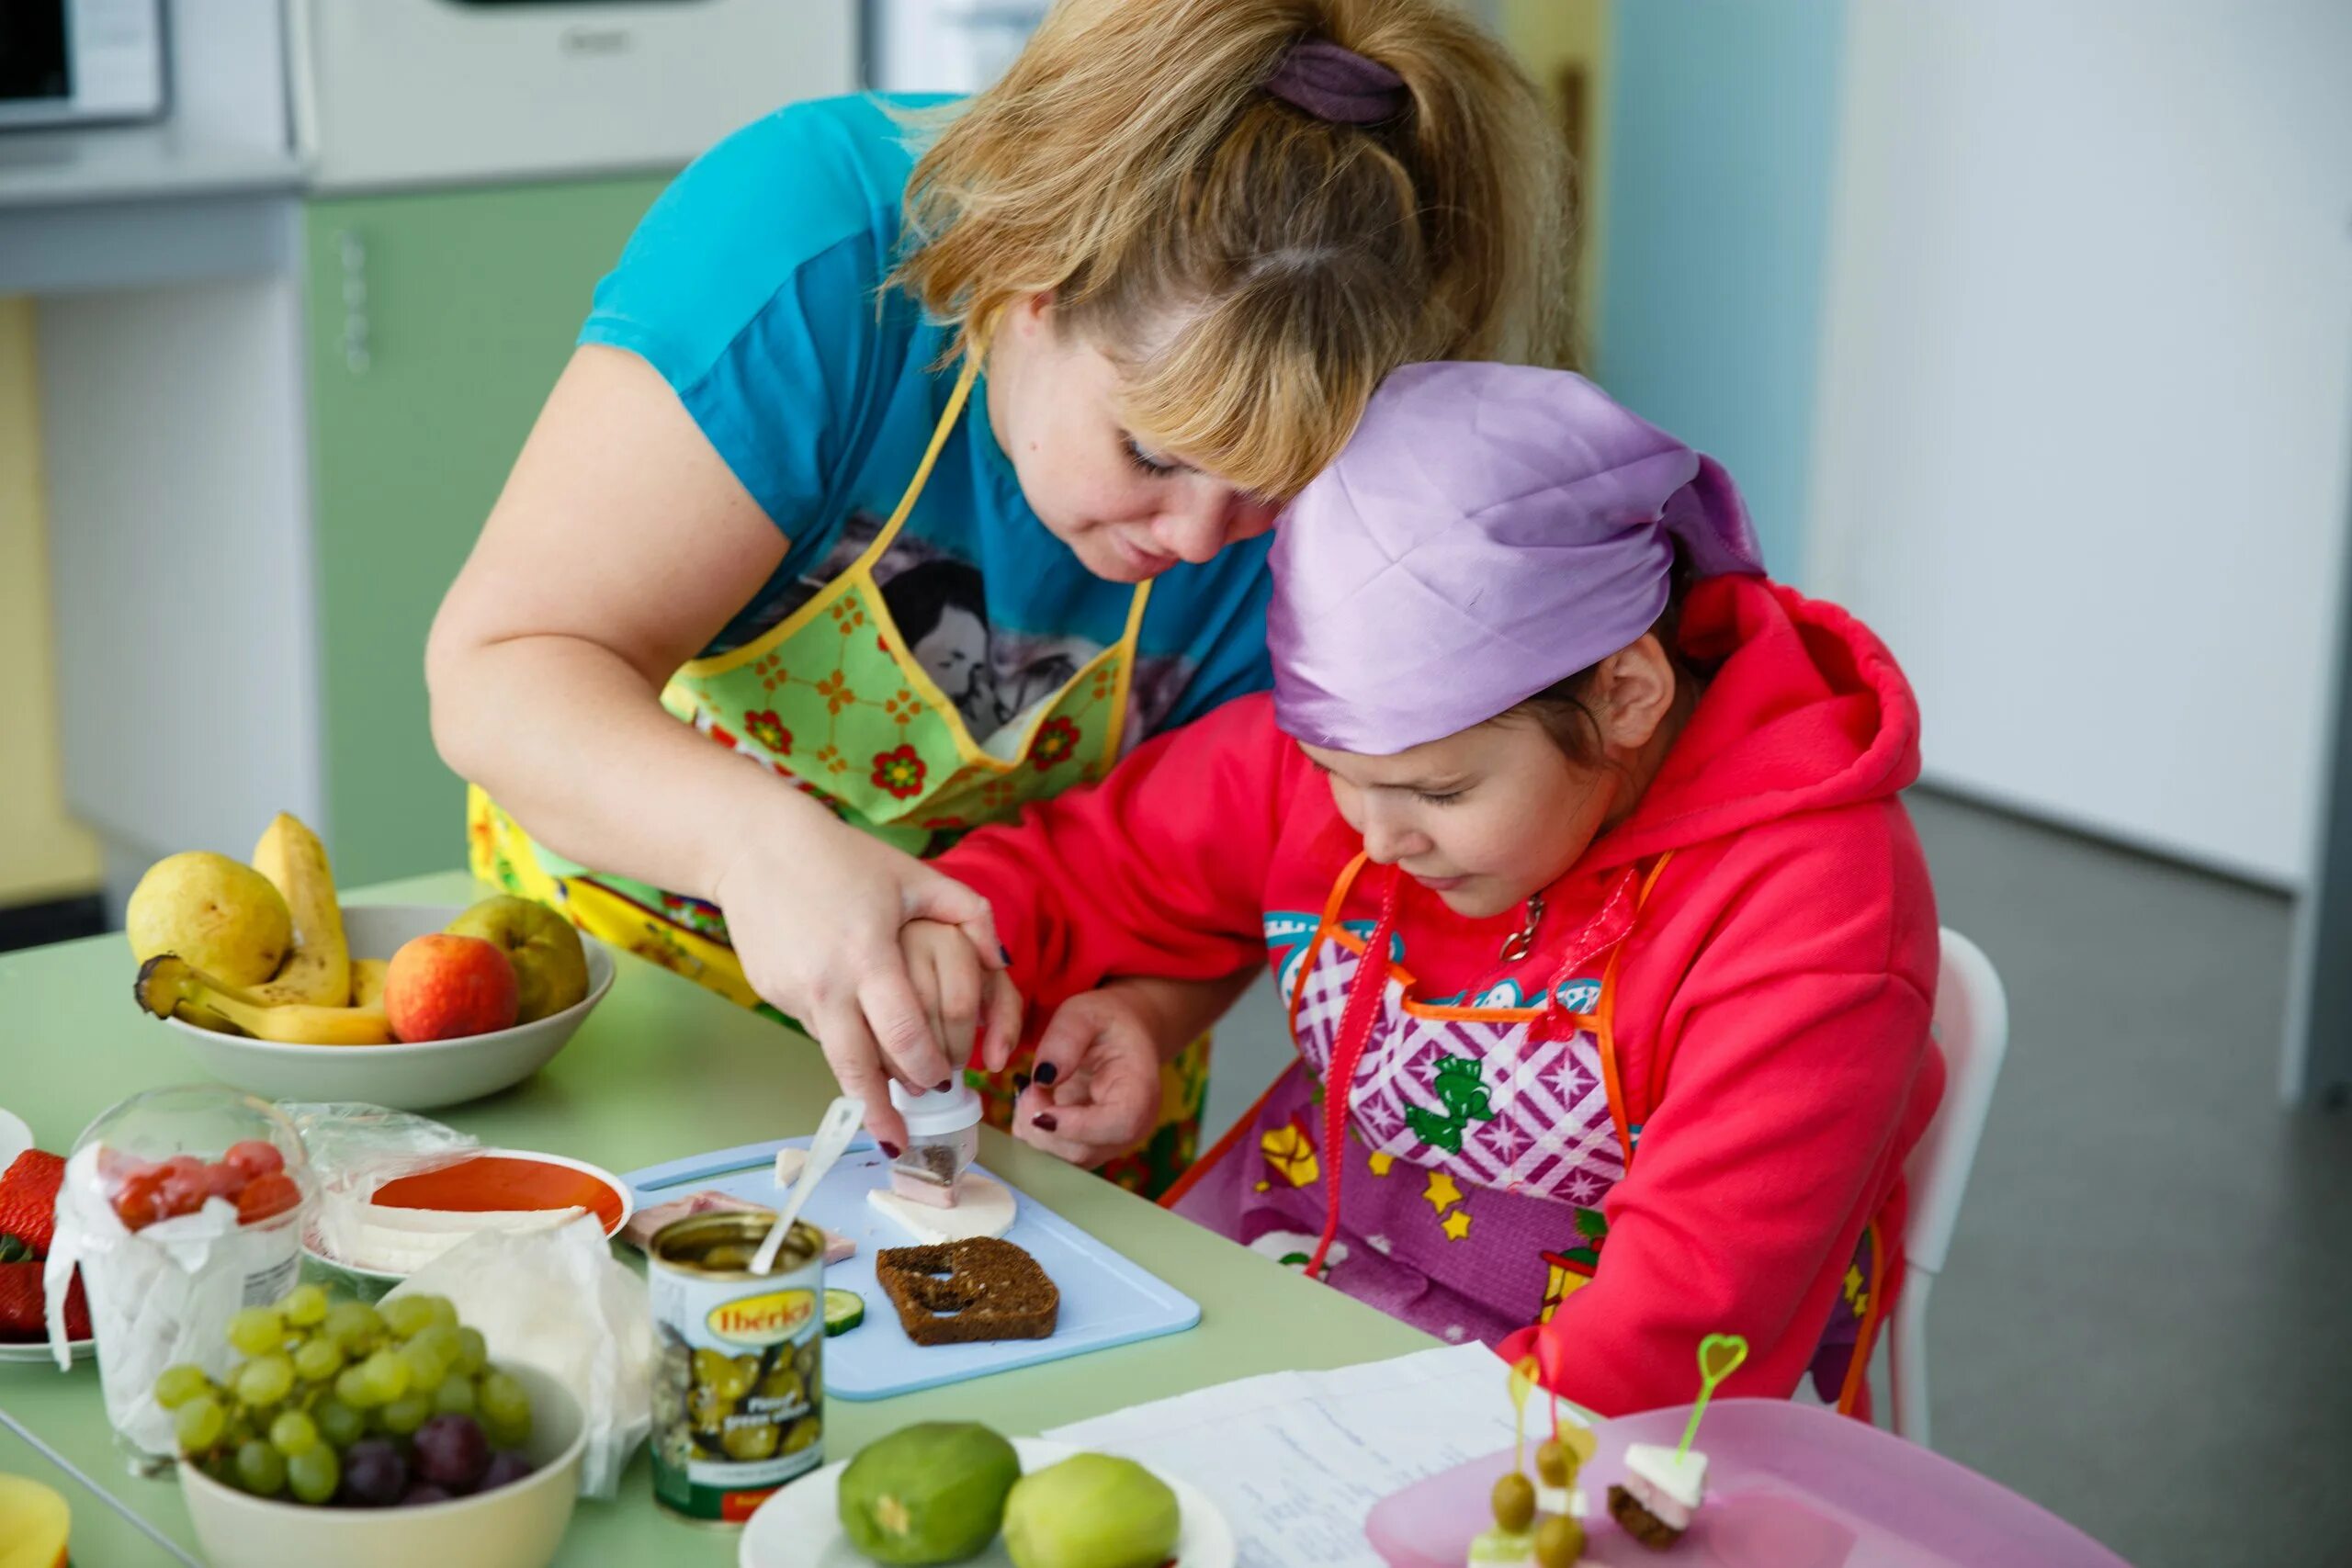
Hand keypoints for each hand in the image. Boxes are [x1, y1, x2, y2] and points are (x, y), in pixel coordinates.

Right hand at [712, 814, 1001, 1151]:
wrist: (755, 845)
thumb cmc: (844, 857)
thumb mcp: (916, 877)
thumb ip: (971, 915)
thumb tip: (998, 961)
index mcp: (869, 954)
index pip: (905, 1035)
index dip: (927, 1068)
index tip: (941, 1085)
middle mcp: (826, 983)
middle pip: (859, 1070)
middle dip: (886, 1107)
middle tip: (906, 1128)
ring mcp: (792, 992)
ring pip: (836, 1053)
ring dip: (863, 1075)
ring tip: (886, 1094)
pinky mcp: (770, 993)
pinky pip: (814, 1028)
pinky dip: (839, 1035)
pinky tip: (854, 1026)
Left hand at [1014, 986, 1165, 1167]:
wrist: (1125, 1036)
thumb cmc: (1109, 1023)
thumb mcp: (1085, 1012)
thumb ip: (1064, 1038)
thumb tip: (1043, 1078)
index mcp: (1140, 1092)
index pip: (1116, 1125)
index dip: (1073, 1124)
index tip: (1038, 1102)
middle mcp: (1131, 1128)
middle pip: (1083, 1151)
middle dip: (1042, 1126)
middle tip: (1028, 1087)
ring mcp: (1110, 1143)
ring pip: (1065, 1160)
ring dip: (1034, 1132)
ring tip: (1032, 1091)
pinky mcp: (1089, 1147)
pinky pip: (1055, 1157)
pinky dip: (1034, 1135)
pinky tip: (1035, 1104)